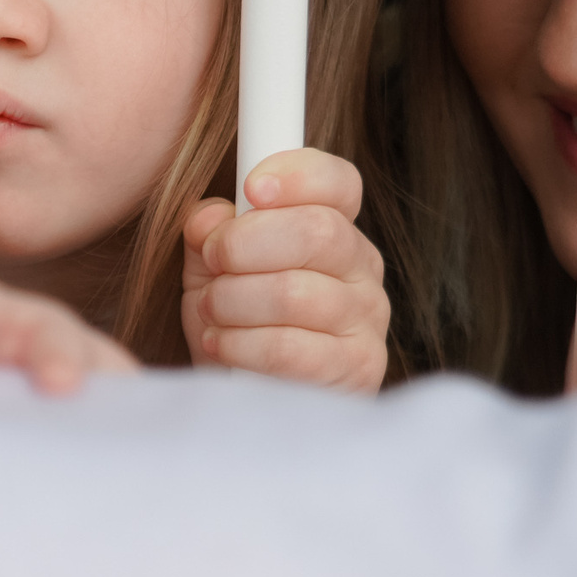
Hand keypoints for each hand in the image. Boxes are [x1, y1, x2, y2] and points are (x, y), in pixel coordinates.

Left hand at [181, 147, 388, 392]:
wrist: (243, 401)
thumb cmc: (232, 325)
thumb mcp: (209, 271)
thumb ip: (210, 233)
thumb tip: (210, 215)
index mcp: (333, 229)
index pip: (338, 183)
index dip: (297, 175)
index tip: (251, 188)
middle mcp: (362, 268)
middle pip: (318, 231)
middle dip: (244, 244)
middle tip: (213, 264)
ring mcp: (367, 320)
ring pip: (294, 292)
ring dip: (233, 301)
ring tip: (212, 314)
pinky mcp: (357, 370)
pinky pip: (289, 348)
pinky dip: (240, 344)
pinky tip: (220, 345)